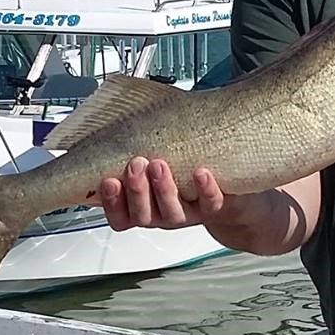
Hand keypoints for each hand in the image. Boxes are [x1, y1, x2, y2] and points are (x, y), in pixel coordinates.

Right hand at [96, 157, 247, 231]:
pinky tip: (200, 172)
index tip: (108, 180)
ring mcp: (188, 213)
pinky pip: (209, 203)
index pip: (119, 216)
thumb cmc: (180, 170)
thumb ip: (131, 145)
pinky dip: (204, 188)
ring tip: (159, 164)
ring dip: (163, 189)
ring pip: (172, 213)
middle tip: (136, 164)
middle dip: (137, 190)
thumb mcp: (152, 157)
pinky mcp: (213, 207)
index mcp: (141, 208)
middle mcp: (162, 214)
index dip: (111, 202)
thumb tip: (107, 119)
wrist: (227, 192)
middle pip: (143, 215)